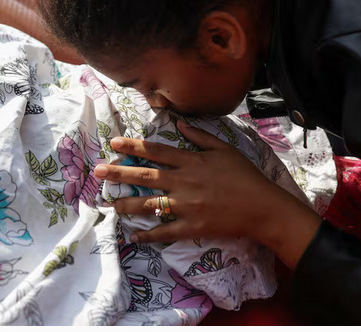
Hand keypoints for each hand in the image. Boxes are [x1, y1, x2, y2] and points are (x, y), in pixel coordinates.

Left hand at [95, 122, 319, 266]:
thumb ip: (200, 136)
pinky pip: (165, 232)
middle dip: (119, 172)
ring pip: (149, 204)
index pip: (156, 151)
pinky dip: (148, 235)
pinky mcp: (192, 227)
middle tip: (97, 171)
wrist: (263, 208)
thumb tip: (180, 123)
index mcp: (191, 162)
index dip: (133, 147)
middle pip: (145, 176)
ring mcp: (186, 206)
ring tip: (109, 203)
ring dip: (126, 204)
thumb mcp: (224, 149)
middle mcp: (184, 182)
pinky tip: (133, 237)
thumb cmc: (246, 176)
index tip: (113, 143)